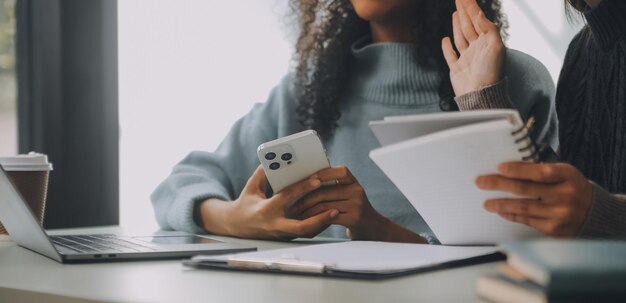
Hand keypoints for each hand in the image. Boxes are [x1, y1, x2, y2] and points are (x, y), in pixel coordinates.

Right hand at [201, 166, 337, 239]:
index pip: (287, 197)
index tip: (317, 179)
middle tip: (335, 209)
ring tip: (336, 212)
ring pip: (306, 233)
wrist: (238, 226)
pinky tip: (328, 216)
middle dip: (319, 219)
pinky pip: (305, 233)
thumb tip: (273, 161)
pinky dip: (317, 225)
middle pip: (301, 227)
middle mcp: (275, 224)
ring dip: (322, 224)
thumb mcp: (251, 188)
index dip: (302, 188)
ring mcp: (282, 233)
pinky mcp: (287, 236)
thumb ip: (262, 174)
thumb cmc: (245, 204)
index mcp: (266, 209)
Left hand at [288, 166, 395, 240]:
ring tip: (297, 214)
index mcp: (354, 182)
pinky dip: (316, 219)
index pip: (340, 171)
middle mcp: (357, 191)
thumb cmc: (353, 209)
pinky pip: (329, 217)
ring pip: (324, 205)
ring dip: (307, 211)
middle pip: (325, 192)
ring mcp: (357, 205)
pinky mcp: (354, 218)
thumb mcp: (348, 194)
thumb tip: (308, 179)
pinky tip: (308, 221)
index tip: (309, 178)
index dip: (323, 173)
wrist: (371, 227)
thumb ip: (334, 187)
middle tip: (292, 203)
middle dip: (305, 198)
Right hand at [442, 0, 504, 95]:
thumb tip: (480, 14)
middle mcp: (477, 49)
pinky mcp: (457, 69)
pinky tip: (445, 39)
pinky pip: (451, 55)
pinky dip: (447, 47)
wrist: (481, 96)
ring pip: (461, 37)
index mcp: (487, 42)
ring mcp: (466, 59)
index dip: (471, 7)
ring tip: (456, 13)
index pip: (477, 20)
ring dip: (458, 25)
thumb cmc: (490, 73)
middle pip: (469, 25)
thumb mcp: (496, 47)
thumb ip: (489, 28)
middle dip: (464, 11)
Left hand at [476, 162, 592, 237]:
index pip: (539, 172)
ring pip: (523, 207)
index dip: (518, 170)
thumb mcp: (564, 174)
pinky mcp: (554, 229)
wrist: (594, 213)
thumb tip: (508, 169)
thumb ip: (541, 171)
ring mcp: (560, 213)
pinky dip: (512, 215)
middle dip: (499, 185)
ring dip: (501, 204)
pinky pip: (527, 221)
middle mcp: (565, 195)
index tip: (500, 167)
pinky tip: (501, 212)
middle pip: (525, 189)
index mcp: (567, 176)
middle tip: (481, 182)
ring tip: (486, 203)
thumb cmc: (571, 188)